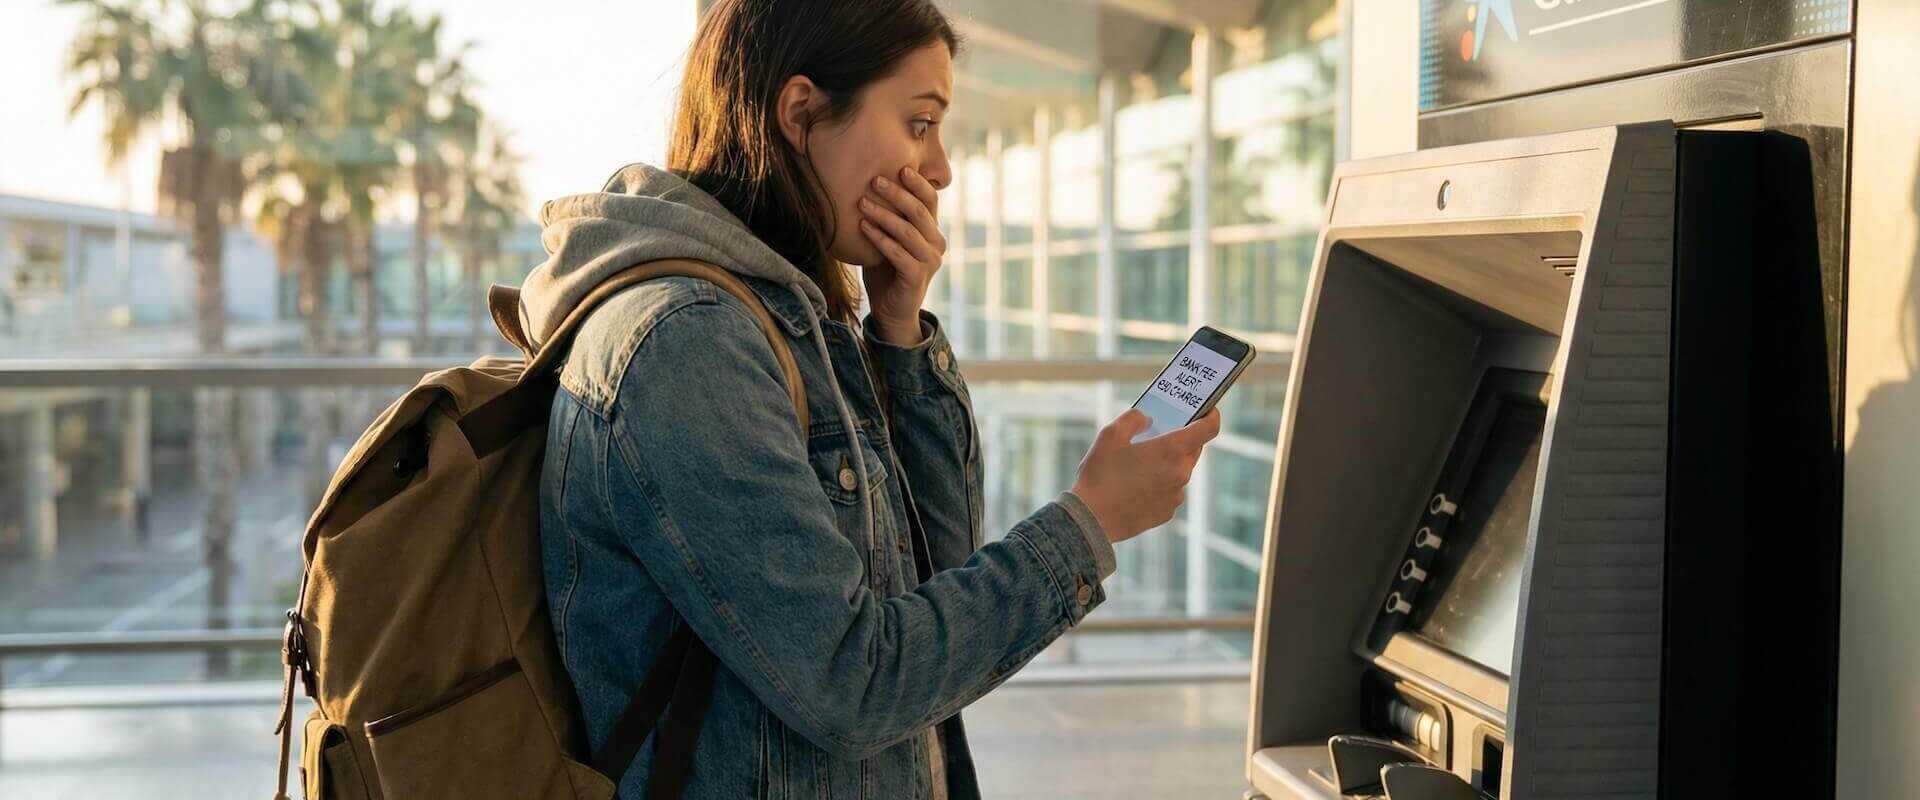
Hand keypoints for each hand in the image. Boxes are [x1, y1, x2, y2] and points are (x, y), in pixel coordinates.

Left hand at [858, 167, 944, 344]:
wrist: (892, 311)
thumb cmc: (887, 271)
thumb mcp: (889, 240)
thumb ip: (889, 218)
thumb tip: (867, 184)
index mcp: (932, 232)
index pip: (930, 201)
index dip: (917, 183)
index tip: (899, 167)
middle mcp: (936, 244)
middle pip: (919, 212)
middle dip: (896, 193)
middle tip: (874, 180)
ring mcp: (929, 261)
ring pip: (907, 231)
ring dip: (883, 214)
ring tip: (862, 203)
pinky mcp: (917, 277)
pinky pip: (897, 253)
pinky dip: (880, 239)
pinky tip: (863, 227)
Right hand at [1070, 408, 1222, 544]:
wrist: (1091, 520)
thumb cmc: (1100, 475)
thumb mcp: (1111, 435)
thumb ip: (1134, 419)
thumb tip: (1148, 419)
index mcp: (1171, 450)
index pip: (1209, 428)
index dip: (1211, 416)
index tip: (1206, 410)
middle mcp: (1180, 473)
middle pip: (1193, 448)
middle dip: (1181, 438)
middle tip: (1161, 432)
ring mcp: (1176, 494)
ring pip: (1180, 470)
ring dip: (1167, 462)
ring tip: (1140, 462)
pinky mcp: (1167, 511)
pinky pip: (1170, 490)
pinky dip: (1160, 483)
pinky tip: (1136, 485)